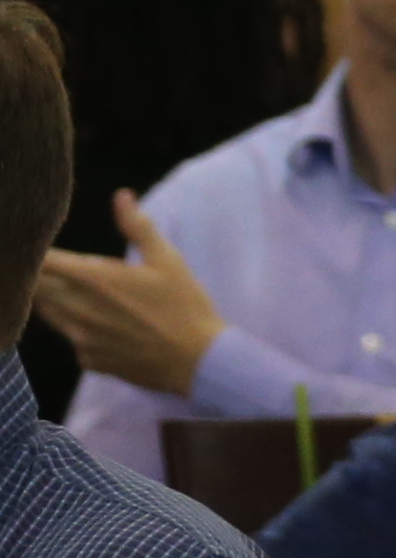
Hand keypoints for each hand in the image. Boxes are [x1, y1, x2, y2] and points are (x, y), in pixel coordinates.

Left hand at [29, 196, 224, 395]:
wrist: (197, 361)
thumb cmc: (185, 306)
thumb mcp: (168, 261)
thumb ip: (138, 228)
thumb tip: (122, 195)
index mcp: (95, 280)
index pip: (44, 261)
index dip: (38, 252)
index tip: (41, 245)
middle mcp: (79, 309)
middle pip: (36, 287)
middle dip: (40, 275)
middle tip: (55, 266)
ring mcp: (80, 338)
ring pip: (46, 312)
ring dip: (52, 298)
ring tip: (74, 290)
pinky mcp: (88, 359)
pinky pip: (70, 338)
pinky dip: (76, 327)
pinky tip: (101, 324)